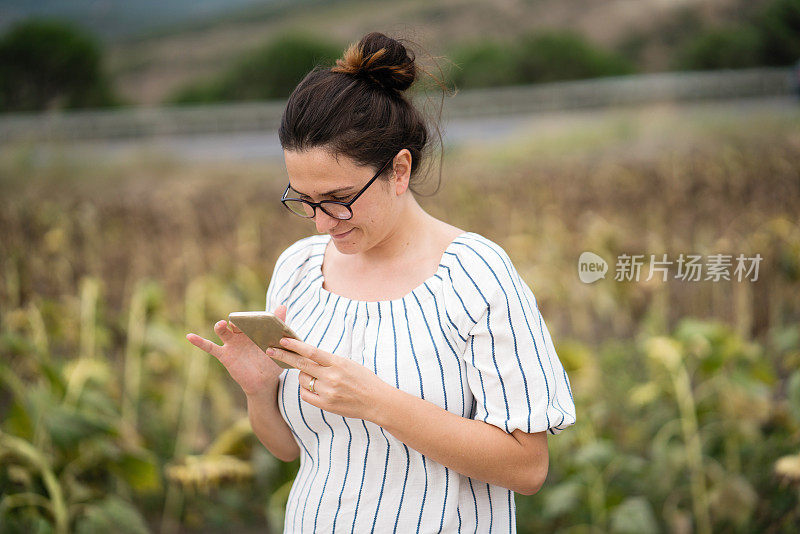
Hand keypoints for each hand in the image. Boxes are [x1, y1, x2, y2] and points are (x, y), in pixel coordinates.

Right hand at [186, 305, 288, 396]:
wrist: (265, 381)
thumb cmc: (272, 360)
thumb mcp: (278, 343)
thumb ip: (279, 325)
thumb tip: (283, 306)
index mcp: (254, 329)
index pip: (251, 317)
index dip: (253, 316)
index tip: (259, 317)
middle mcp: (241, 334)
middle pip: (236, 321)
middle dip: (238, 320)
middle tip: (241, 322)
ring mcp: (232, 344)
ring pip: (223, 331)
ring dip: (221, 326)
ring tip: (222, 324)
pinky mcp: (225, 355)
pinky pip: (210, 347)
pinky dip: (200, 342)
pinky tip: (190, 336)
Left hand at [268, 337, 390, 421]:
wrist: (377, 401)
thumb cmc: (364, 379)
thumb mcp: (349, 363)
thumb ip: (329, 361)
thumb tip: (308, 355)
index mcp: (338, 363)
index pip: (312, 352)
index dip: (295, 345)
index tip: (282, 339)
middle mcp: (331, 377)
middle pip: (301, 365)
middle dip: (284, 356)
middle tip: (270, 350)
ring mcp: (328, 392)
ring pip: (302, 380)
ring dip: (303, 376)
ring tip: (315, 376)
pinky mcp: (326, 404)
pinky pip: (305, 394)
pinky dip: (306, 389)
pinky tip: (314, 387)